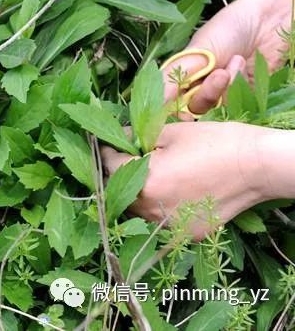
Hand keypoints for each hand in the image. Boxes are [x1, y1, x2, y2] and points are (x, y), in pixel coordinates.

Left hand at [100, 122, 270, 239]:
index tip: (111, 142)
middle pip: (119, 192)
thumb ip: (137, 137)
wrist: (258, 166)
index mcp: (145, 182)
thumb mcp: (170, 132)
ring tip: (151, 175)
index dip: (108, 150)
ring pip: (136, 210)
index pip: (108, 165)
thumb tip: (120, 138)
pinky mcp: (184, 235)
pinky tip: (171, 192)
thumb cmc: (216, 143)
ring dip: (136, 193)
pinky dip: (158, 208)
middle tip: (128, 158)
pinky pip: (159, 222)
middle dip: (119, 174)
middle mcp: (151, 210)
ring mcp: (168, 227)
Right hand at [162, 0, 288, 115]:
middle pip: (193, 109)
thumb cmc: (226, 30)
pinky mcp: (242, 97)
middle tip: (219, 74)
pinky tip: (242, 65)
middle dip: (207, 93)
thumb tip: (150, 104)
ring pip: (215, 108)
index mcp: (181, 76)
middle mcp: (198, 87)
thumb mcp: (195, 53)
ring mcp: (221, 93)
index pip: (168, 104)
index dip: (172, 111)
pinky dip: (239, 86)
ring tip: (235, 60)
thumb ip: (173, 78)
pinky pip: (236, 106)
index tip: (182, 111)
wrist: (266, 23)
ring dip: (226, 86)